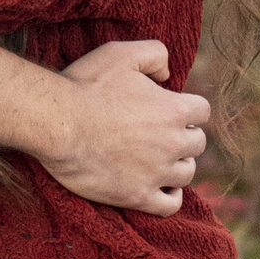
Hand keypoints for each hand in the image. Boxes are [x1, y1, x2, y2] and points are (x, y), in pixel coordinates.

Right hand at [37, 39, 210, 215]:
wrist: (57, 123)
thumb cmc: (86, 85)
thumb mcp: (121, 53)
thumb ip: (154, 54)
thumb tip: (167, 74)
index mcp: (174, 109)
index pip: (202, 111)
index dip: (188, 107)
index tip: (170, 108)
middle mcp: (172, 143)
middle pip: (198, 143)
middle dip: (184, 135)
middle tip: (160, 132)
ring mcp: (156, 173)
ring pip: (186, 173)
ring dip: (177, 164)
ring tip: (158, 158)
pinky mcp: (138, 196)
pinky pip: (170, 205)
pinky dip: (171, 196)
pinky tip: (160, 187)